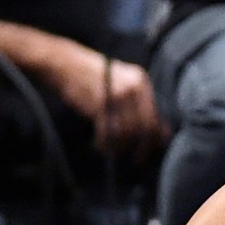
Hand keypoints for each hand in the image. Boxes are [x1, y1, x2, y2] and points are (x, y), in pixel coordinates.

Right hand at [47, 43, 164, 154]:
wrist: (65, 64)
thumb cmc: (93, 76)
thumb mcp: (121, 81)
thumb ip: (138, 102)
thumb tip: (158, 129)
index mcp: (141, 81)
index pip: (155, 115)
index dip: (155, 137)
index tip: (152, 150)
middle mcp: (134, 87)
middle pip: (144, 126)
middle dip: (141, 148)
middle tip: (136, 160)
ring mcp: (117, 95)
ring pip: (126, 131)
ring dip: (119, 146)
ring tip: (111, 150)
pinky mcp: (99, 103)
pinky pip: (107, 131)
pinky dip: (103, 142)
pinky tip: (98, 145)